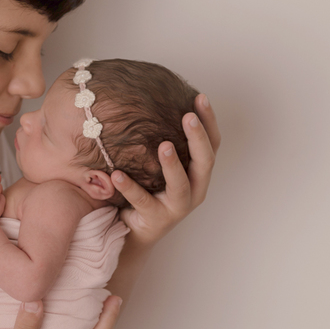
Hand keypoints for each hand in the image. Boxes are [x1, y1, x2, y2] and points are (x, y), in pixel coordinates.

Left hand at [111, 93, 220, 245]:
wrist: (135, 231)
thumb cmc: (150, 189)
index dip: (209, 122)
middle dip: (198, 139)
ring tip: (164, 145)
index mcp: (199, 173)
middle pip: (205, 162)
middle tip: (188, 116)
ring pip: (180, 186)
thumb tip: (149, 99)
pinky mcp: (156, 220)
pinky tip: (116, 174)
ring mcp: (177, 207)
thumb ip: (162, 141)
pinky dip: (130, 187)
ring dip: (173, 165)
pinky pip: (142, 201)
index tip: (200, 97)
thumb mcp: (160, 165)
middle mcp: (195, 190)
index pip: (213, 144)